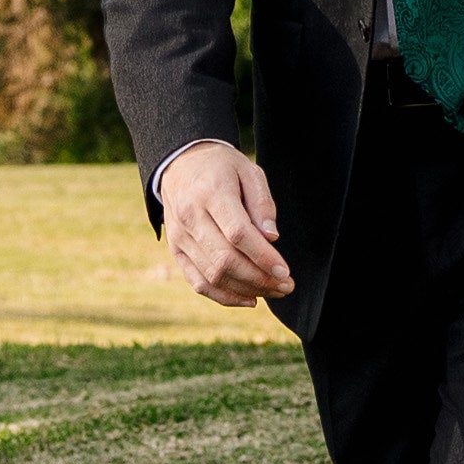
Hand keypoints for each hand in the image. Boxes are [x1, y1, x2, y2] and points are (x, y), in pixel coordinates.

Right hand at [162, 140, 293, 304]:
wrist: (181, 164)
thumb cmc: (222, 168)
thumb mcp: (249, 171)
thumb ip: (262, 203)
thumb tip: (271, 238)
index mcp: (211, 193)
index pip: (237, 234)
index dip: (263, 257)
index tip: (285, 271)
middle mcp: (190, 217)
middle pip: (225, 260)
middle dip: (259, 279)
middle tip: (286, 286)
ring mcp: (180, 237)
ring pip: (212, 275)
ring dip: (247, 289)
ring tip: (274, 291)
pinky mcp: (176, 250)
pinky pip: (198, 282)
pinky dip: (224, 296)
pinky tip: (250, 298)